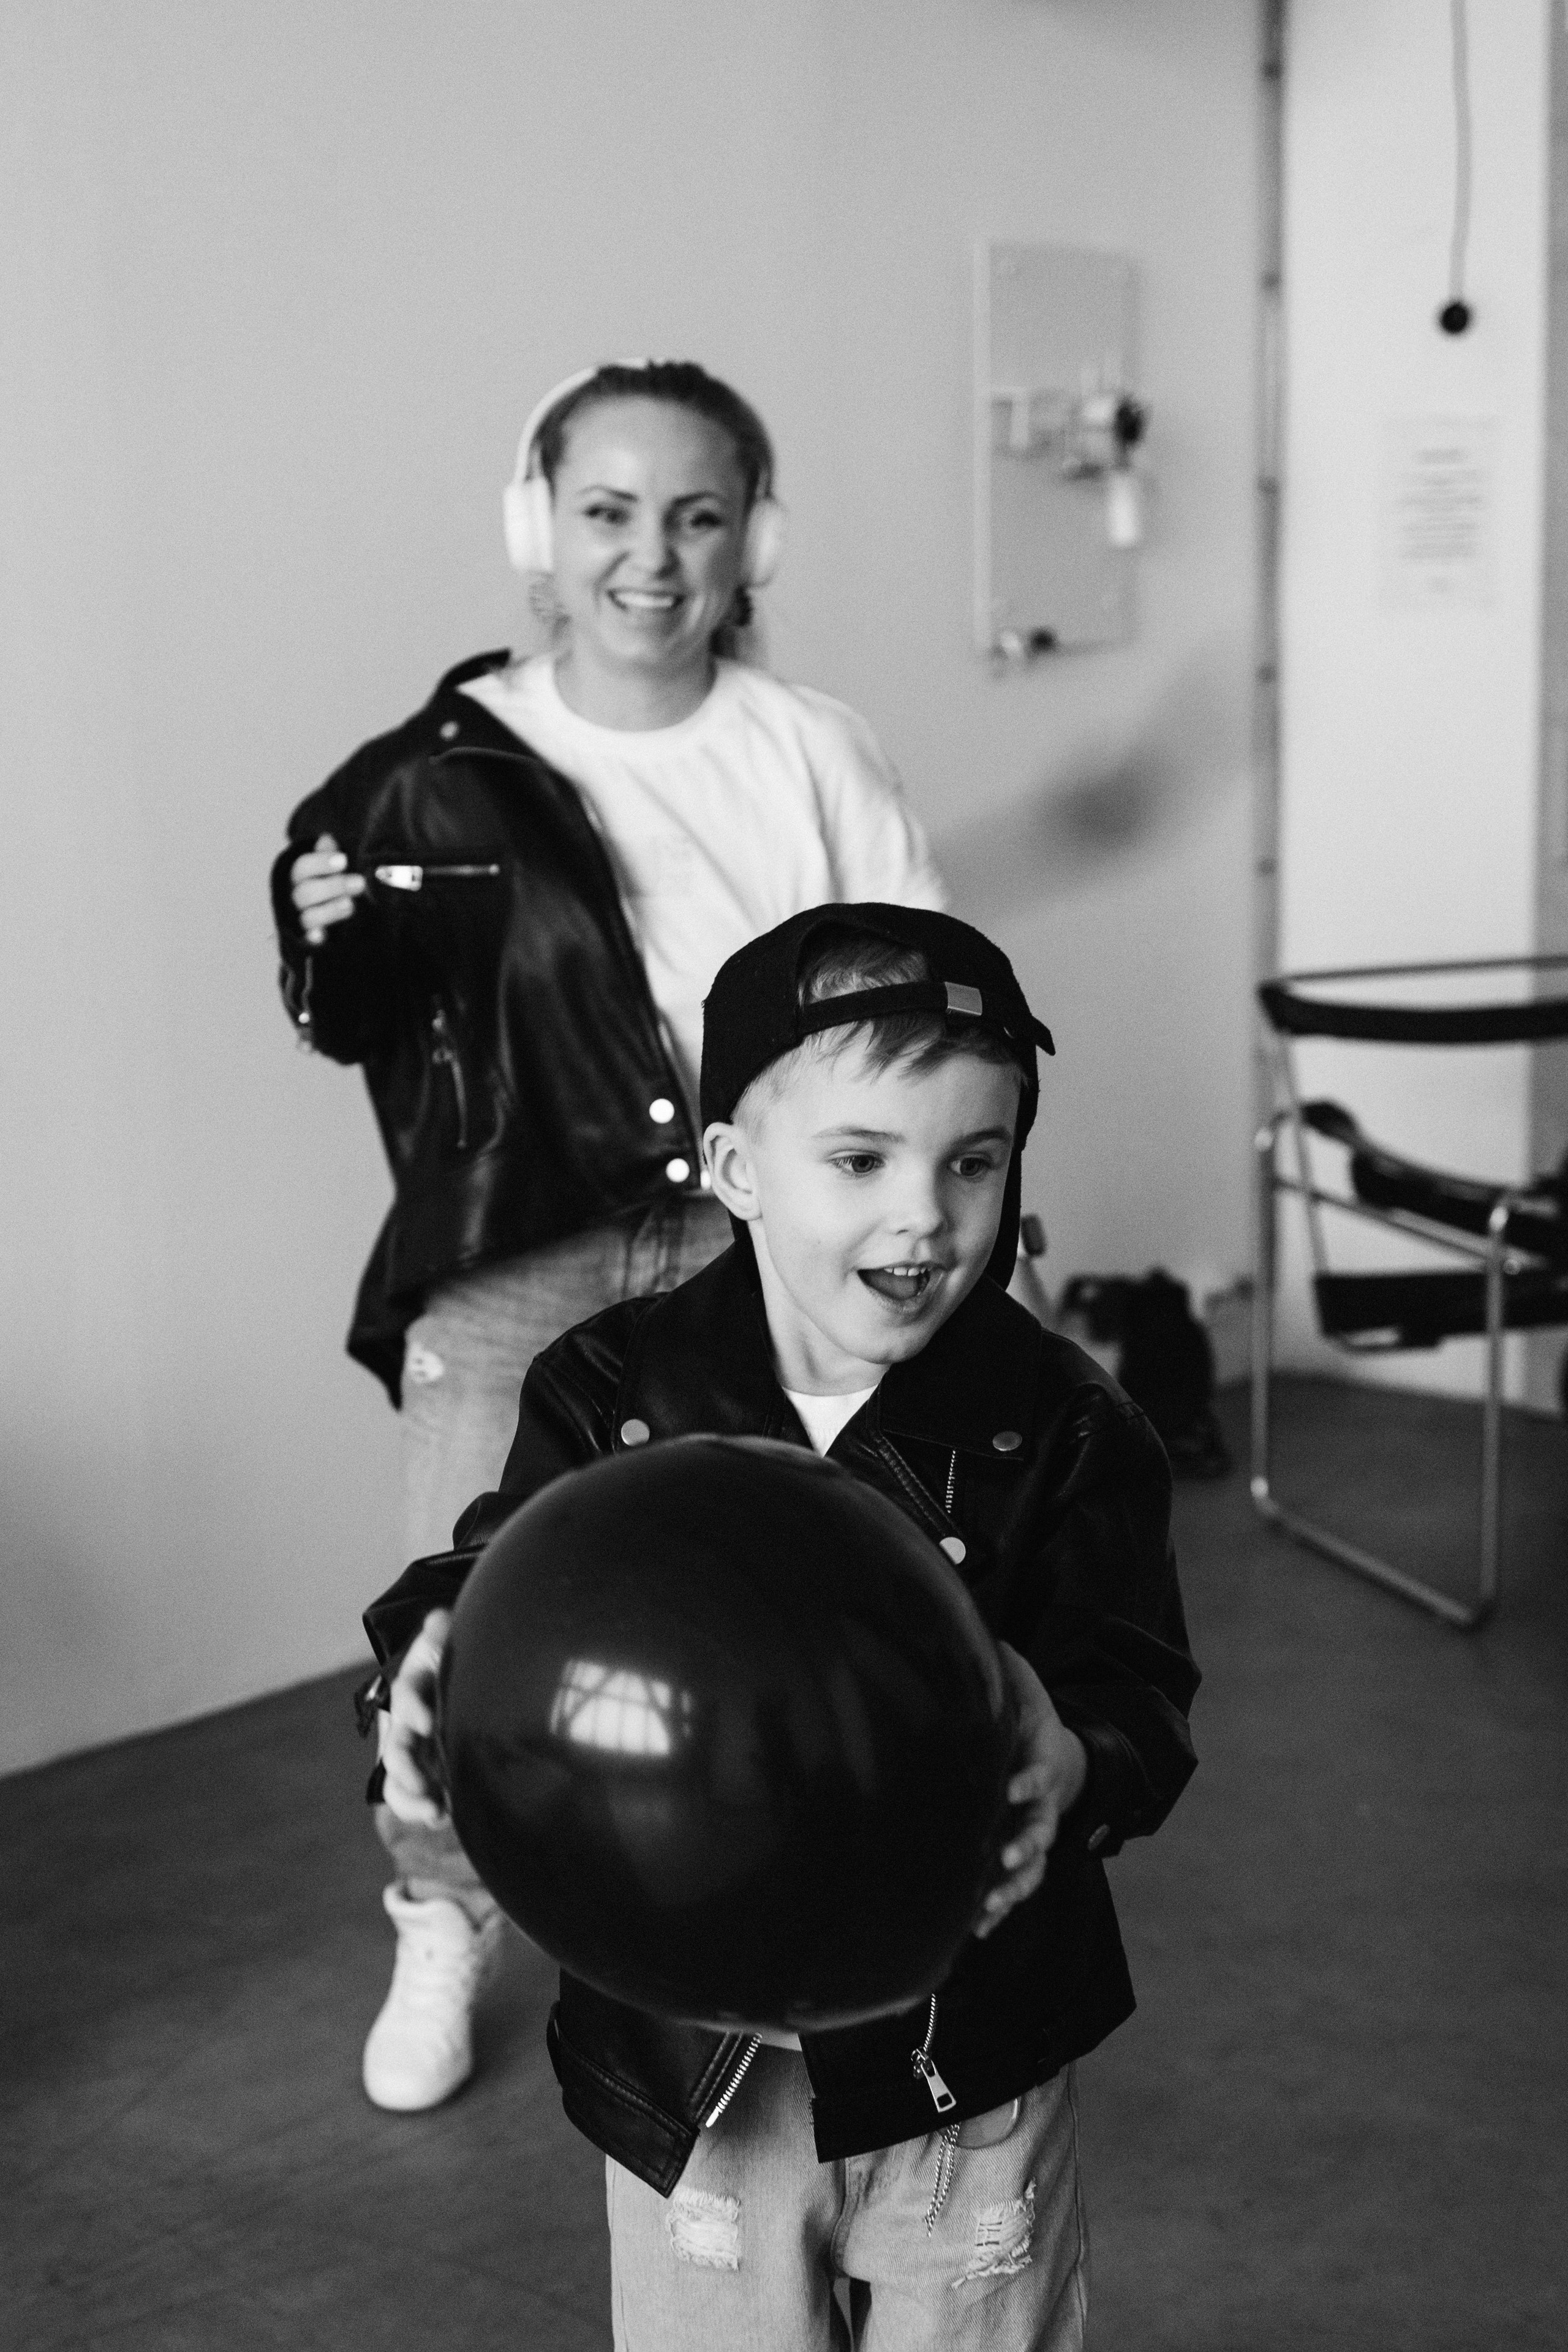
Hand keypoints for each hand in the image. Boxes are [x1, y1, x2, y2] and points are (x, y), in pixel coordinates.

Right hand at [290, 832, 363, 944]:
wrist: (330, 908)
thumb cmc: (332, 879)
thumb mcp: (333, 865)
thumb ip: (329, 854)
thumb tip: (327, 838)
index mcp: (300, 875)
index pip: (303, 867)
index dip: (321, 863)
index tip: (343, 860)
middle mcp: (296, 896)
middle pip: (306, 892)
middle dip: (333, 887)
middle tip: (359, 883)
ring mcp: (301, 918)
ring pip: (309, 916)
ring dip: (330, 910)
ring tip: (351, 905)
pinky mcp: (309, 938)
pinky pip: (308, 940)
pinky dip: (313, 938)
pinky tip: (321, 936)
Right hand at [379, 1610, 451, 1825]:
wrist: (448, 1684)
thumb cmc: (448, 1662)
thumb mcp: (445, 1644)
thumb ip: (442, 1633)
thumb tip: (439, 1618)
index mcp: (414, 1689)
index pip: (407, 1697)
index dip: (414, 1709)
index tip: (428, 1723)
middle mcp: (406, 1724)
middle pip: (396, 1749)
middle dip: (407, 1768)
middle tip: (425, 1786)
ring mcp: (413, 1752)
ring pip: (397, 1780)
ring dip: (412, 1799)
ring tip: (435, 1813)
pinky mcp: (424, 1773)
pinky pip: (414, 1797)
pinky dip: (422, 1809)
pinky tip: (444, 1816)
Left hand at [974, 1643, 1088, 1940]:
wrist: (1059, 1764)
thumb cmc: (1034, 1726)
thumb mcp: (1029, 1694)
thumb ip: (1012, 1671)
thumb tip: (992, 1634)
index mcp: (1042, 1767)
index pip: (1039, 1776)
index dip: (1028, 1781)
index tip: (1011, 1786)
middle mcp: (1041, 1809)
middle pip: (1039, 1832)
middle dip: (1024, 1845)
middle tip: (1005, 1856)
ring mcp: (1032, 1838)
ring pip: (1030, 1870)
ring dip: (1011, 1888)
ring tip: (989, 1907)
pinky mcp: (1019, 1859)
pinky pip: (1014, 1890)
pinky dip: (998, 1911)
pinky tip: (976, 1931)